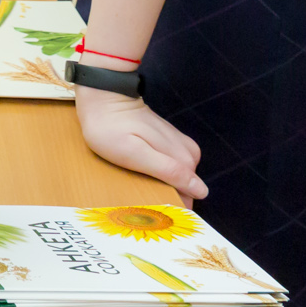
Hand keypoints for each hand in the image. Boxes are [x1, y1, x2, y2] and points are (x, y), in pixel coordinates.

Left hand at [75, 87, 206, 200]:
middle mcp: (188, 152)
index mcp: (183, 159)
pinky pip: (171, 164)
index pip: (190, 195)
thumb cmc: (112, 129)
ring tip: (138, 182)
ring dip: (161, 183)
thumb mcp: (135, 154)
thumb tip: (202, 191)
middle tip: (139, 194)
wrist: (103, 97)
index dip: (173, 205)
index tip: (153, 209)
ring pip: (178, 176)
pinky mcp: (169, 140)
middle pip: (184, 186)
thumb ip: (169, 171)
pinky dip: (158, 171)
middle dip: (166, 193)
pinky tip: (142, 171)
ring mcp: (179, 144)